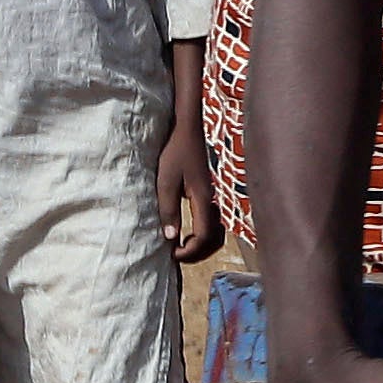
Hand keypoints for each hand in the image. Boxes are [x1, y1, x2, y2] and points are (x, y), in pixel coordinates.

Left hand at [157, 108, 225, 263]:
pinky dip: (203, 233)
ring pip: (217, 232)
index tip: (172, 253)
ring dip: (201, 244)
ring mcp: (213, 197)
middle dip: (198, 253)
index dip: (190, 251)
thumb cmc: (175, 152)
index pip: (204, 236)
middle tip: (177, 254)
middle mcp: (213, 201)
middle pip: (215, 239)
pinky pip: (212, 221)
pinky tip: (187, 230)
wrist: (188, 128)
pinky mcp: (208, 193)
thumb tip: (170, 238)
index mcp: (203, 199)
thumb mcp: (165, 181)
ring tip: (181, 245)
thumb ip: (168, 209)